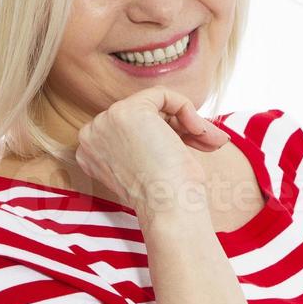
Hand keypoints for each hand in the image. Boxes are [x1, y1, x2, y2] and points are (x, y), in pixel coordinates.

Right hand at [73, 86, 230, 211]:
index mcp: (92, 152)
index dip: (167, 135)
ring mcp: (106, 121)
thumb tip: (180, 122)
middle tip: (208, 144)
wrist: (169, 209)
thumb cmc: (168, 197)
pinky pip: (163, 94)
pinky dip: (186, 109)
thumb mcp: (151, 166)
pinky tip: (198, 131)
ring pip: (155, 104)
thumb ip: (149, 142)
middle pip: (144, 115)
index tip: (192, 148)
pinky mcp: (127, 111)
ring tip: (210, 142)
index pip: (133, 129)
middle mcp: (92, 134)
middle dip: (181, 127)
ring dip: (188, 122)